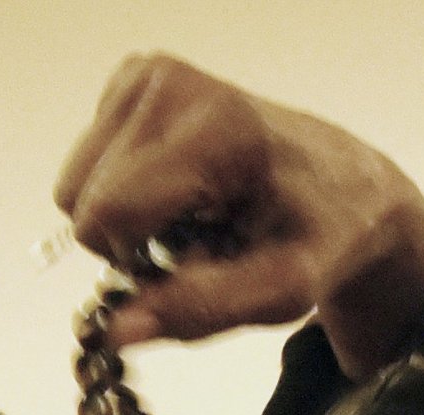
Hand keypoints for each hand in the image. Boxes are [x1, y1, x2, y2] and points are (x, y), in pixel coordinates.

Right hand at [54, 53, 423, 374]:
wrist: (348, 184)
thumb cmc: (321, 236)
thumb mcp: (282, 289)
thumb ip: (199, 308)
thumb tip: (114, 331)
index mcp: (217, 129)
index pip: (108, 213)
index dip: (134, 260)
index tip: (194, 264)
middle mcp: (170, 84)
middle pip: (82, 199)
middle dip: (130, 239)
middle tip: (202, 242)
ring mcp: (148, 74)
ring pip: (75, 182)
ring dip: (131, 217)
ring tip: (199, 215)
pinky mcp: (136, 78)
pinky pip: (91, 161)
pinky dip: (134, 188)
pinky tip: (189, 189)